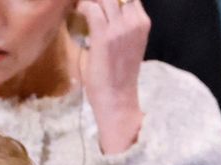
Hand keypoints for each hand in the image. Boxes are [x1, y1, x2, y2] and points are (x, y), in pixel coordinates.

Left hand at [75, 0, 149, 153]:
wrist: (117, 98)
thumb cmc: (118, 75)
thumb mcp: (127, 44)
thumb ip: (120, 25)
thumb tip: (102, 11)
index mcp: (142, 22)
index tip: (99, 4)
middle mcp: (134, 21)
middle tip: (88, 5)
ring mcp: (120, 28)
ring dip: (90, 1)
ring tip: (83, 8)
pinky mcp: (104, 36)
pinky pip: (91, 9)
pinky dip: (83, 8)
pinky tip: (78, 14)